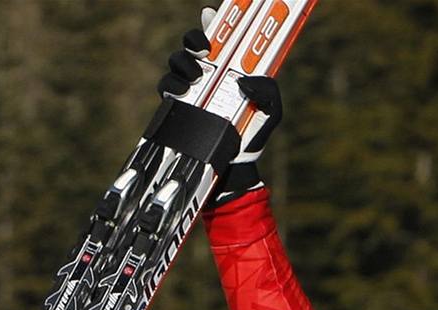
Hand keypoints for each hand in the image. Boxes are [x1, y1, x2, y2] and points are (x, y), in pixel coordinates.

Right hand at [159, 8, 281, 200]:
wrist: (235, 165)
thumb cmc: (254, 134)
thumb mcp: (271, 111)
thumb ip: (268, 91)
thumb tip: (247, 79)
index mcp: (231, 68)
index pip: (221, 38)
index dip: (214, 22)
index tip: (211, 13)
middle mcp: (209, 73)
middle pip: (193, 43)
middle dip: (194, 38)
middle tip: (204, 48)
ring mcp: (191, 87)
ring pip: (178, 61)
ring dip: (184, 62)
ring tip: (196, 75)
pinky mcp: (177, 104)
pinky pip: (167, 85)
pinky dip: (172, 84)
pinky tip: (183, 90)